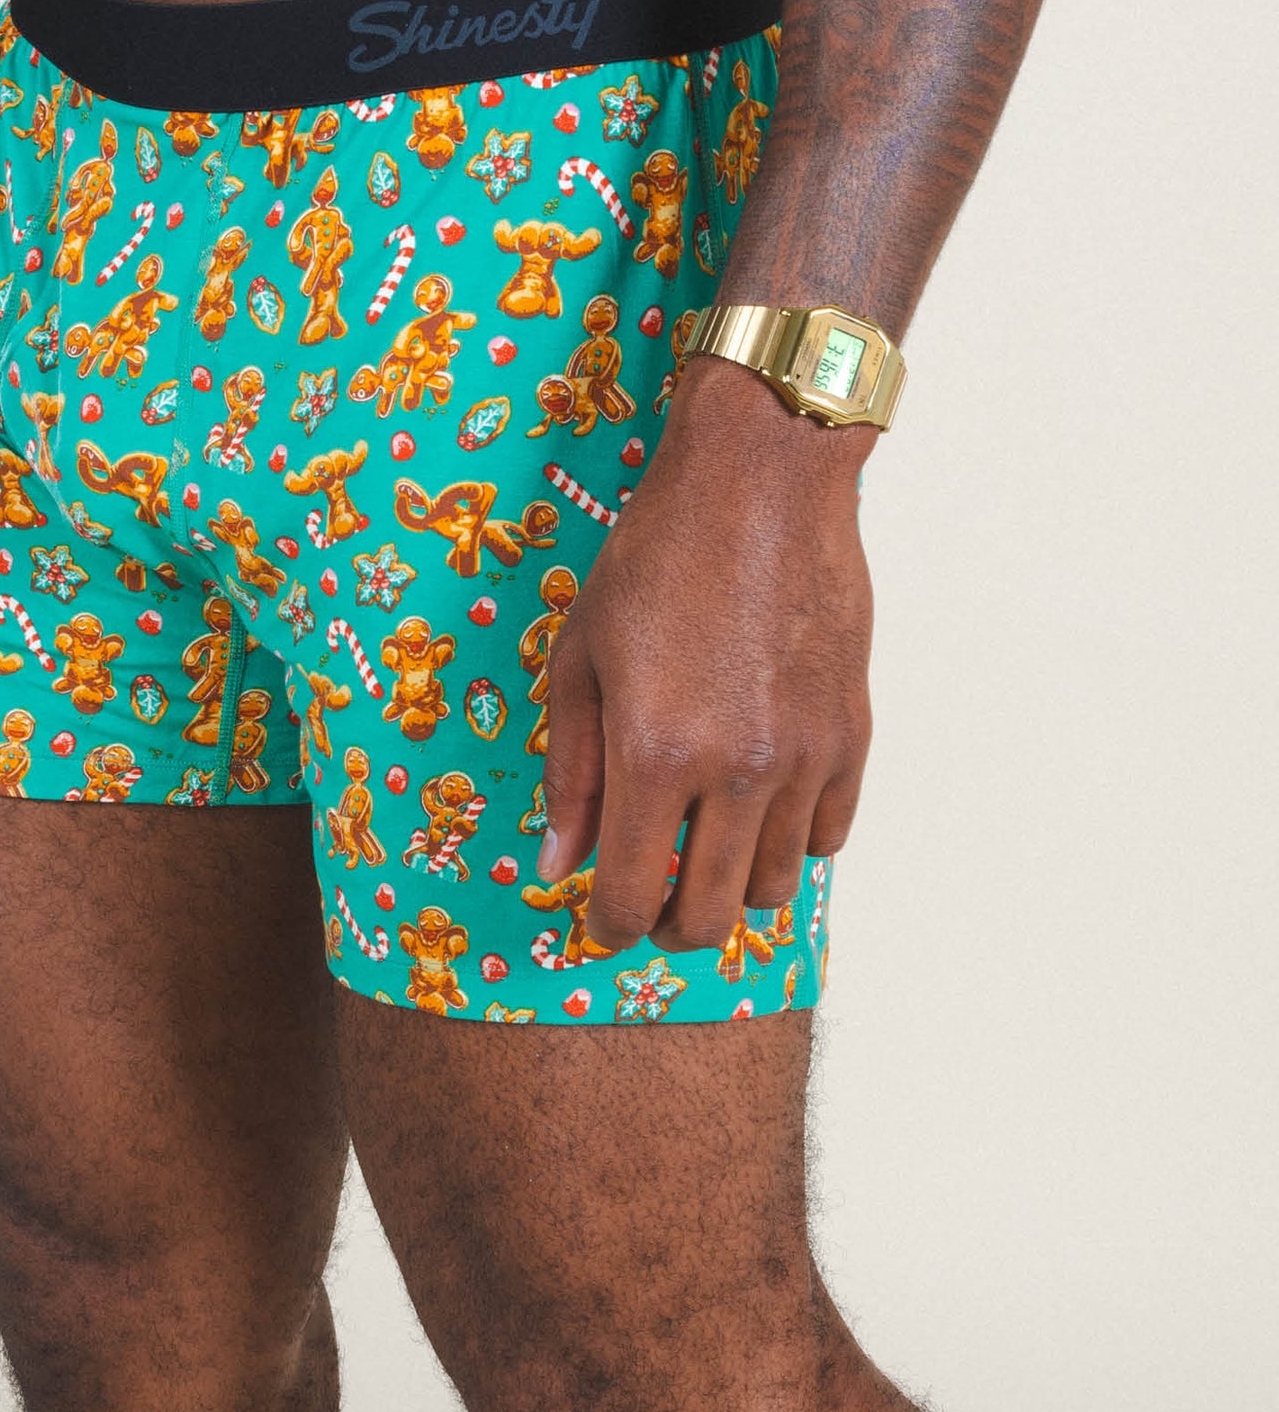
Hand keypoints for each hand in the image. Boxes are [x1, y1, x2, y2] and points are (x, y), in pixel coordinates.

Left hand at [539, 354, 876, 954]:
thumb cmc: (654, 559)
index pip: (630, 896)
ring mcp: (804, 758)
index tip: (599, 922)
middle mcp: (737, 770)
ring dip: (728, 885)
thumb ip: (572, 771)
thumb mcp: (580, 656)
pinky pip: (826, 838)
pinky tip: (754, 805)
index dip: (607, 927)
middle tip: (647, 899)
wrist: (761, 484)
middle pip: (708, 918)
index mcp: (654, 753)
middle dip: (667, 926)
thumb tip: (560, 861)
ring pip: (772, 889)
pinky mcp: (851, 737)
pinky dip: (786, 842)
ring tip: (698, 843)